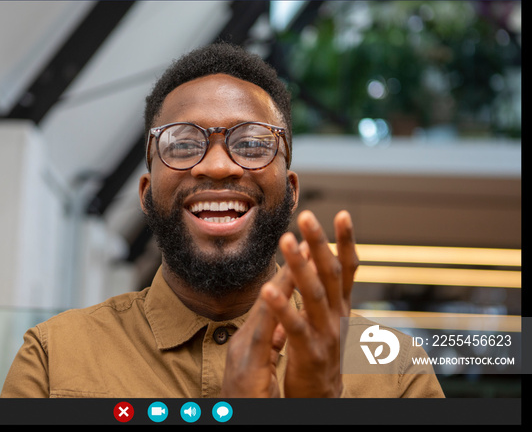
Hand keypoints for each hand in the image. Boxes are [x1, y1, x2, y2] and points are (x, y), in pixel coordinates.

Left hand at [220, 210, 357, 397]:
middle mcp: (337, 318)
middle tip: (307, 216)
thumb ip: (321, 295)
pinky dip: (282, 307)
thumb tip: (315, 262)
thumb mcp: (325, 322)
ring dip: (301, 265)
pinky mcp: (310, 354)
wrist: (322, 399)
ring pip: (314, 295)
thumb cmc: (319, 357)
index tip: (343, 214)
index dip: (345, 243)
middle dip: (319, 244)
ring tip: (287, 240)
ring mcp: (326, 336)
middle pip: (330, 275)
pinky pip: (295, 327)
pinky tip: (268, 289)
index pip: (346, 270)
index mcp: (339, 308)